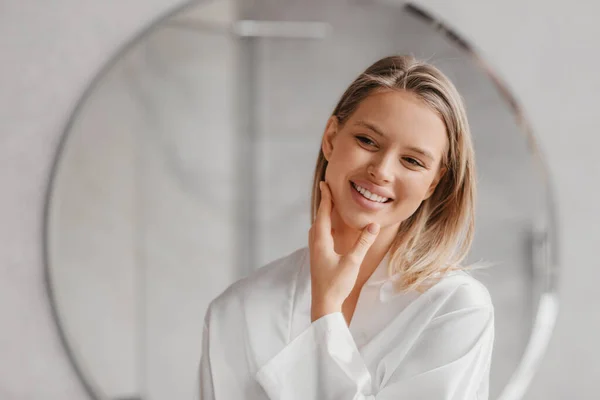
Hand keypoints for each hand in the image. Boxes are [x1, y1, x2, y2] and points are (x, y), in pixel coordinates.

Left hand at [308, 181, 379, 321]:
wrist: (324, 304)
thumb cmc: (337, 285)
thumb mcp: (352, 262)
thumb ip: (363, 243)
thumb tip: (373, 225)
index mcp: (321, 242)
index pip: (323, 214)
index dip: (326, 198)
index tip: (325, 183)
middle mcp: (315, 244)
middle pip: (318, 218)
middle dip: (324, 204)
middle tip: (327, 190)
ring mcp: (315, 252)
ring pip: (317, 228)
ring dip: (323, 216)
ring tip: (328, 207)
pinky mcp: (317, 259)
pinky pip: (319, 237)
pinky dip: (323, 227)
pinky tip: (328, 232)